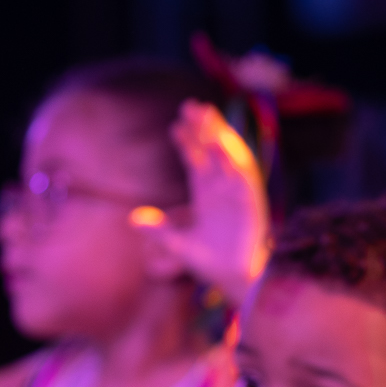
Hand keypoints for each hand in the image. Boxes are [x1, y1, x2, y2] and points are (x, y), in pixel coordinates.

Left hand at [129, 101, 266, 302]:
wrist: (236, 280)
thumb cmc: (211, 264)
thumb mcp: (178, 246)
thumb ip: (159, 231)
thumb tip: (133, 219)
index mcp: (207, 196)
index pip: (198, 161)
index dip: (188, 143)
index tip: (175, 126)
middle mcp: (223, 190)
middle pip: (213, 151)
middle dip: (203, 129)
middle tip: (189, 106)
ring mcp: (238, 194)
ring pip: (230, 156)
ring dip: (220, 135)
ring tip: (206, 115)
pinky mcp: (252, 202)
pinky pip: (245, 175)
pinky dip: (236, 158)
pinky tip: (223, 142)